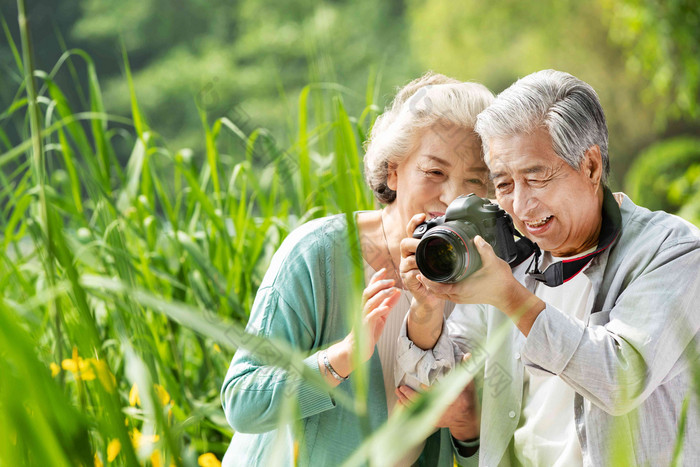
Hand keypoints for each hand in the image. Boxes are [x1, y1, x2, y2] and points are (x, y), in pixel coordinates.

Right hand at [325, 268, 400, 382]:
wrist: (357, 349)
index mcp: (366, 305)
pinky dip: (378, 311)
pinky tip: (386, 308)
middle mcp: (362, 309)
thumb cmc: (369, 332)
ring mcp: (362, 317)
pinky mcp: (364, 327)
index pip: (370, 288)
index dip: (376, 278)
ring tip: (392, 290)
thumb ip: (389, 304)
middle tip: (392, 280)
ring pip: (369, 302)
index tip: (385, 270)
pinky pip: (370, 317)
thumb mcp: (382, 316)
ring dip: (381, 295)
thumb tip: (398, 291)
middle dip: (379, 284)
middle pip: (368, 292)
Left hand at [395, 354, 479, 440]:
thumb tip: (468, 355)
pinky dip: (408, 408)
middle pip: (424, 402)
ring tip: (398, 391)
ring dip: (406, 400)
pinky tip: (400, 401)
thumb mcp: (469, 385)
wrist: (465, 419)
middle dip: (411, 395)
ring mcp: (435, 416)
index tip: (422, 384)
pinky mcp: (431, 421)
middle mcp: (442, 409)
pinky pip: (416, 415)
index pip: (440, 395)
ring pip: (418, 409)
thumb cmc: (466, 400)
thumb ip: (466, 370)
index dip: (430, 390)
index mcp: (452, 399)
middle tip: (401, 387)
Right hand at [399, 213, 442, 308]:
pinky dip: (418, 274)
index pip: (411, 231)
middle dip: (414, 243)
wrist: (432, 296)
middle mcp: (408, 256)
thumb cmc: (437, 276)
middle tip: (424, 245)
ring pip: (408, 259)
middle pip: (405, 243)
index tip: (422, 216)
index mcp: (416, 247)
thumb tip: (455, 231)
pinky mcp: (407, 280)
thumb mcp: (441, 259)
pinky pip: (410, 274)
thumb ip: (442, 247)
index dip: (414, 222)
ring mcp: (405, 268)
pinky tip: (425, 275)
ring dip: (419, 260)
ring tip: (429, 263)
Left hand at [417, 235, 515, 308]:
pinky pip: (446, 293)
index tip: (420, 270)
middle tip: (420, 267)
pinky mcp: (463, 297)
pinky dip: (439, 287)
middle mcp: (458, 296)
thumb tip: (477, 238)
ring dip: (432, 284)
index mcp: (461, 289)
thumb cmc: (501, 281)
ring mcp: (460, 298)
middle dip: (426, 280)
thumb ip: (485, 250)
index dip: (427, 280)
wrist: (508, 295)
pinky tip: (439, 277)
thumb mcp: (494, 263)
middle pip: (434, 290)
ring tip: (426, 271)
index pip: (436, 288)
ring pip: (439, 293)